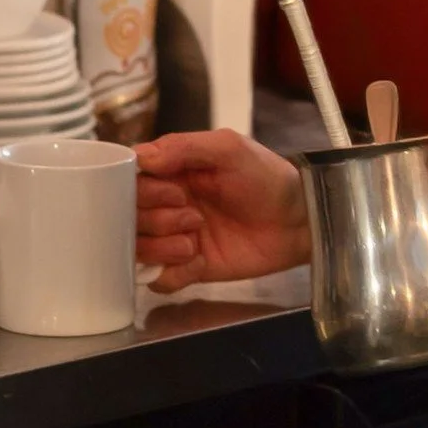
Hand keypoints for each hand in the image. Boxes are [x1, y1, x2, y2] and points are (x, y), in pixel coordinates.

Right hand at [135, 130, 311, 292]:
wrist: (299, 221)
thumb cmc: (267, 178)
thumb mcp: (229, 149)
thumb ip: (185, 147)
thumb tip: (141, 156)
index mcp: (173, 172)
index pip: (130, 179)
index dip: (141, 189)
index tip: (172, 192)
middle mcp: (168, 204)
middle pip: (129, 216)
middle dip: (156, 218)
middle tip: (192, 215)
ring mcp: (177, 237)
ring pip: (138, 248)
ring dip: (161, 246)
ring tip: (194, 241)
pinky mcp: (190, 268)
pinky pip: (160, 280)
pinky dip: (172, 274)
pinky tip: (197, 262)